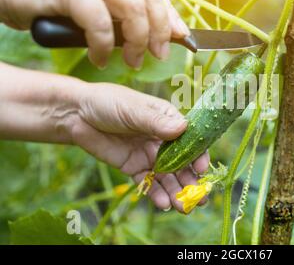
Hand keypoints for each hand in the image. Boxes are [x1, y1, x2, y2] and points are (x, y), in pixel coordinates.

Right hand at [0, 0, 188, 67]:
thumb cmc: (53, 0)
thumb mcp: (97, 4)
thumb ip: (125, 14)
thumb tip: (160, 36)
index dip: (171, 16)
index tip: (183, 38)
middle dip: (159, 31)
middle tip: (159, 55)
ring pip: (131, 8)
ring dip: (136, 41)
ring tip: (132, 62)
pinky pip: (98, 22)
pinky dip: (102, 46)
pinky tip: (99, 59)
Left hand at [0, 63, 208, 212]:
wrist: (76, 114)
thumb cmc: (108, 102)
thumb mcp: (133, 109)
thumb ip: (156, 122)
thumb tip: (183, 128)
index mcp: (167, 120)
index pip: (190, 139)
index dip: (198, 154)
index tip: (202, 169)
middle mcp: (163, 139)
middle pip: (182, 162)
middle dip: (191, 180)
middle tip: (198, 199)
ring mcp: (149, 155)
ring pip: (168, 177)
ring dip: (177, 192)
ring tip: (183, 207)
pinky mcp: (134, 167)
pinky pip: (148, 183)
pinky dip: (156, 194)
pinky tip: (163, 204)